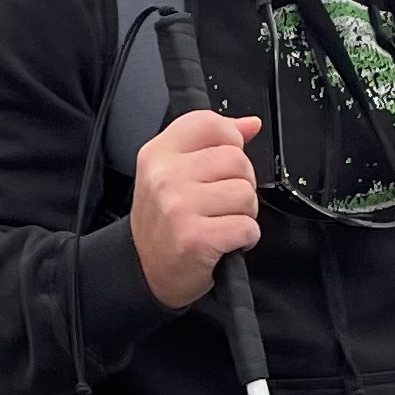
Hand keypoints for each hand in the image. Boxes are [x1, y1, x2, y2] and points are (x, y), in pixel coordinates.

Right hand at [131, 108, 262, 308]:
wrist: (144, 271)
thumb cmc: (165, 223)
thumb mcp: (175, 173)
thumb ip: (211, 142)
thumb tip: (250, 124)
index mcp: (159, 153)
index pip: (210, 123)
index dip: (231, 141)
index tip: (224, 165)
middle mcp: (165, 176)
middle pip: (237, 159)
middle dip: (241, 184)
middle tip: (221, 203)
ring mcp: (178, 207)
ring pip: (245, 194)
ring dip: (245, 214)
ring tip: (222, 222)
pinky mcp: (195, 238)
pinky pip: (247, 227)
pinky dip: (246, 238)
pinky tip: (227, 242)